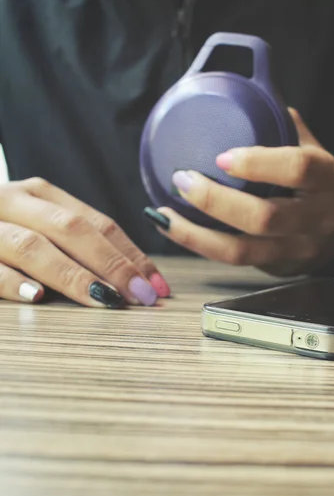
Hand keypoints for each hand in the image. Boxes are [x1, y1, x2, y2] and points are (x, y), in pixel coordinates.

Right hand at [0, 178, 169, 306]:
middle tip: (140, 298)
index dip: (131, 253)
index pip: (98, 223)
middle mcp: (15, 202)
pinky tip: (36, 297)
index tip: (157, 285)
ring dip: (73, 275)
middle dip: (112, 264)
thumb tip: (134, 276)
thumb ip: (75, 239)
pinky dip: (11, 281)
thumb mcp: (38, 222)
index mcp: (41, 195)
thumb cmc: (2, 228)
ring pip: (33, 246)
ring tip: (105, 300)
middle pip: (72, 230)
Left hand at [148, 110, 333, 275]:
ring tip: (165, 214)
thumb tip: (243, 84)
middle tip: (182, 180)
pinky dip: (198, 245)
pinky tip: (172, 228)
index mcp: (326, 179)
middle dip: (215, 201)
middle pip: (264, 218)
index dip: (258, 163)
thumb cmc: (316, 183)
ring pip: (241, 251)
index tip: (221, 156)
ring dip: (196, 233)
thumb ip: (281, 125)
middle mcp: (316, 218)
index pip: (298, 168)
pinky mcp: (275, 267)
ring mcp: (296, 249)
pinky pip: (232, 260)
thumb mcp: (311, 150)